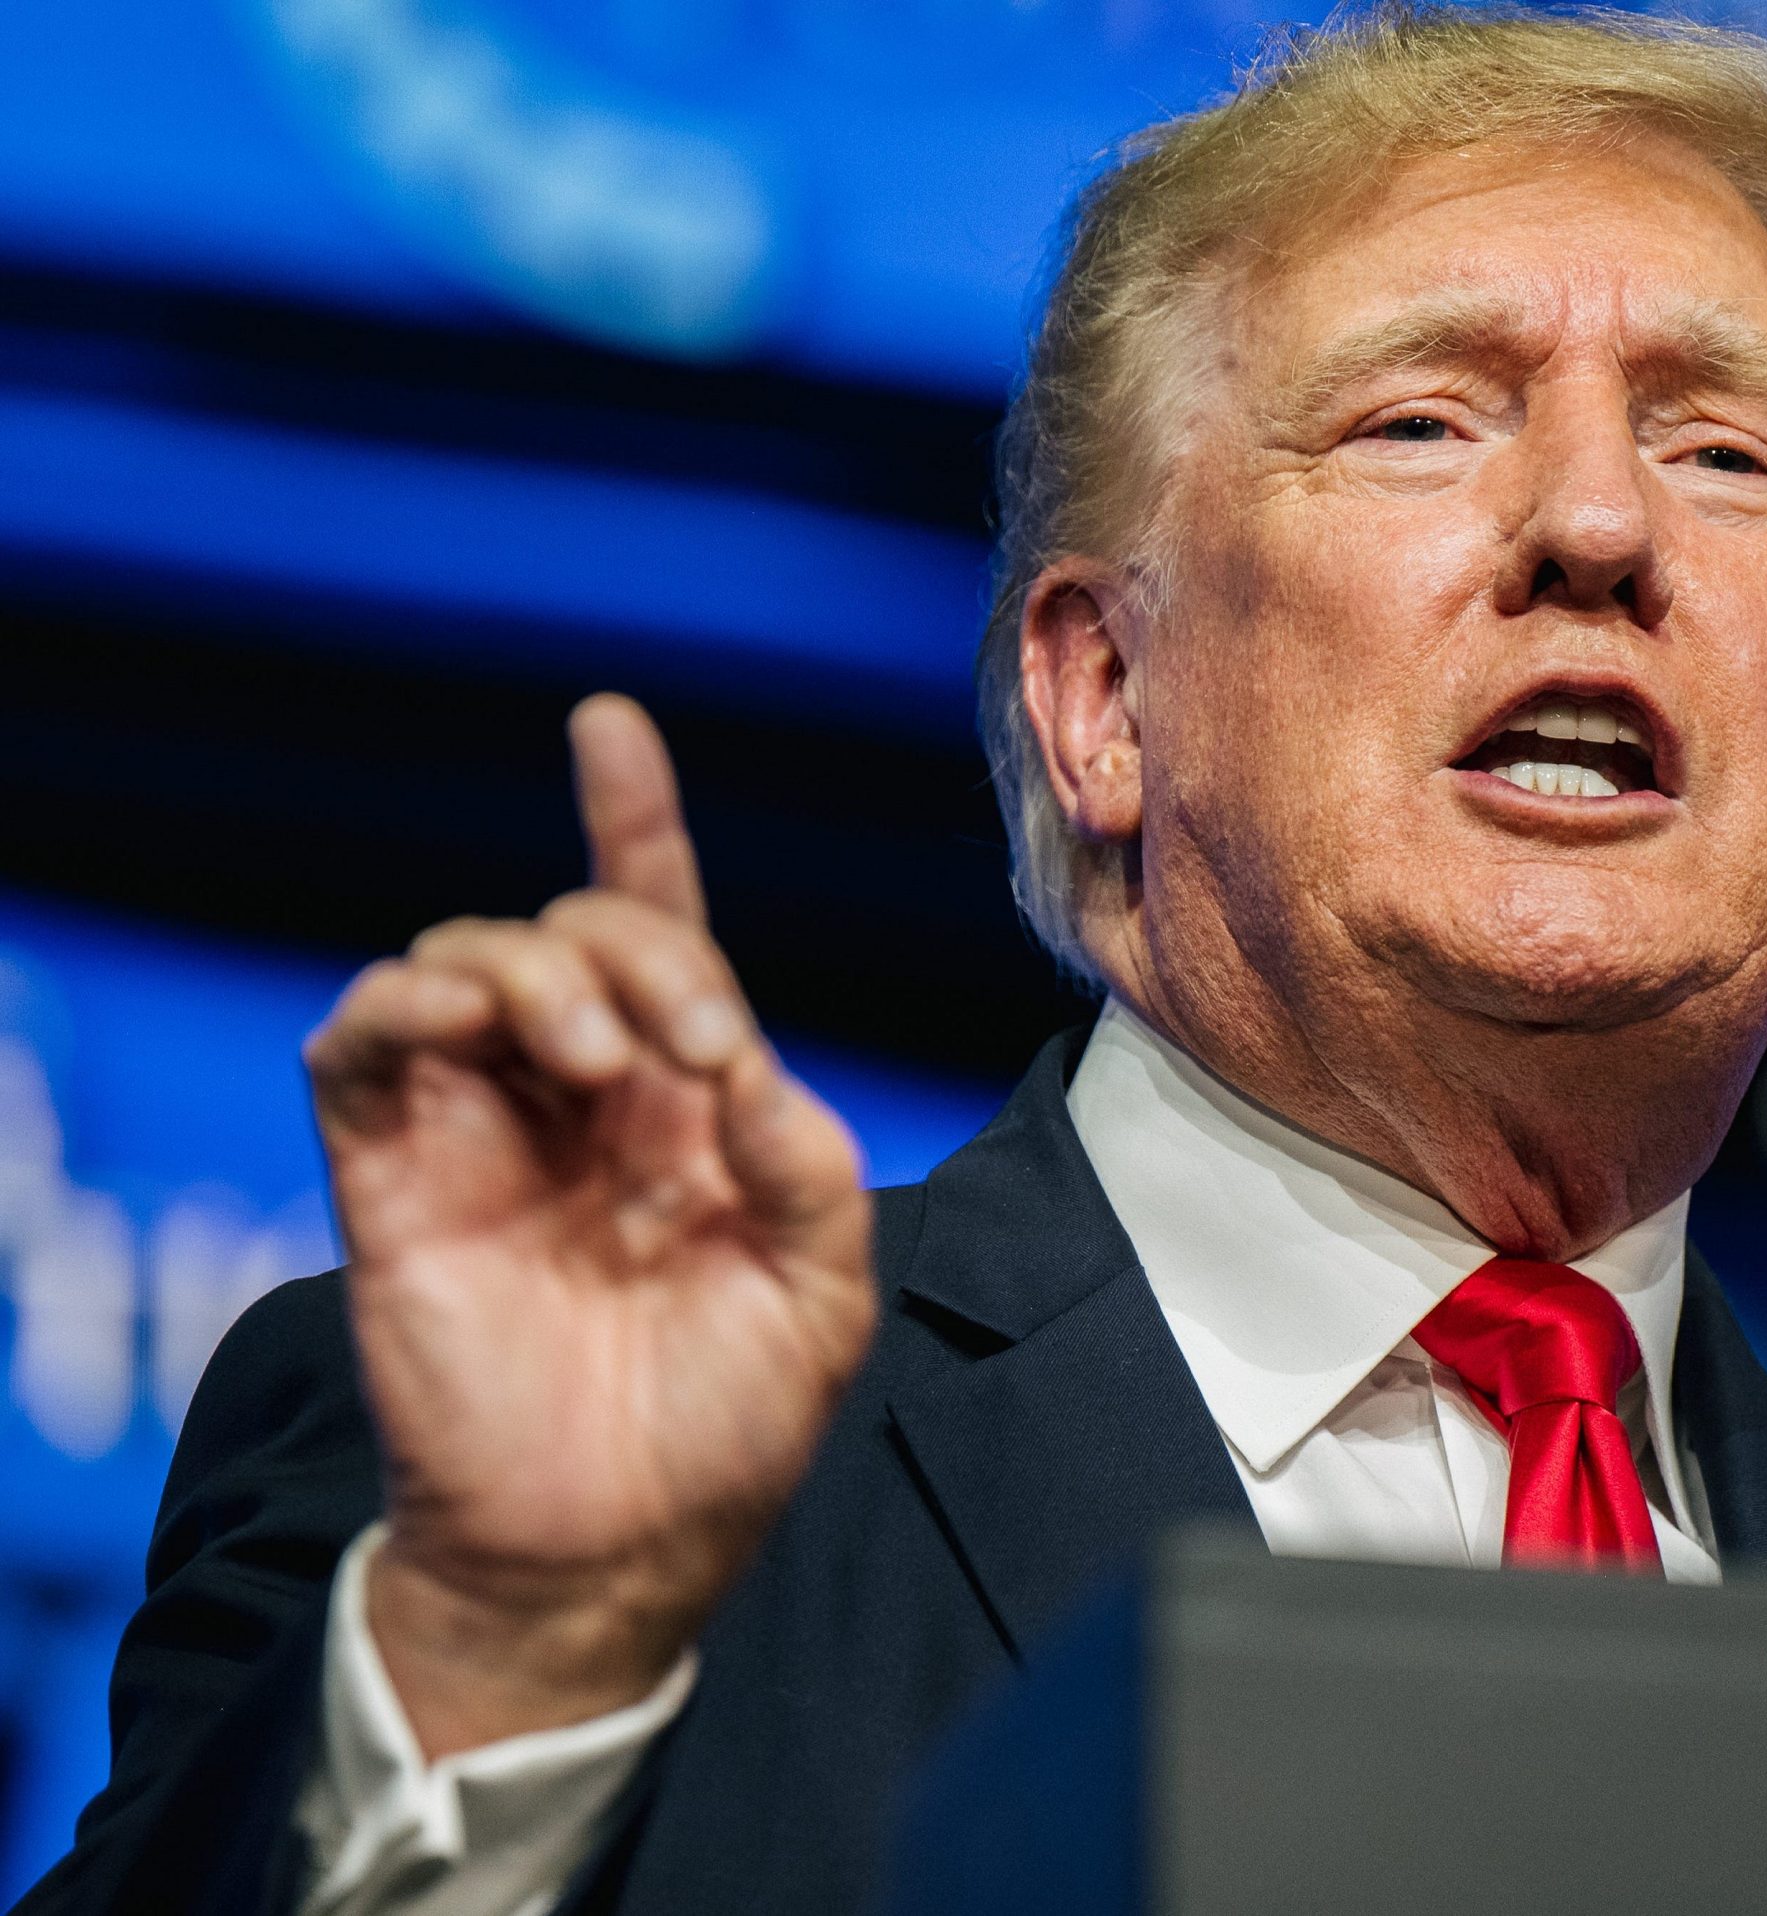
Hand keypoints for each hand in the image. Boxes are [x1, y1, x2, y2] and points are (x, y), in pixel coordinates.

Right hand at [306, 695, 874, 1758]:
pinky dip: (409, 1003)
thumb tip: (748, 1066)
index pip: (655, 931)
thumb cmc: (726, 1431)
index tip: (609, 727)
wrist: (613, 1555)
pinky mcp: (393, 1174)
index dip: (635, 825)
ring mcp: (481, 1128)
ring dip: (540, 969)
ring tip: (596, 1061)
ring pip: (465, 956)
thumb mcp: (822, 1294)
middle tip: (695, 1048)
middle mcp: (579, 1096)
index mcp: (685, 1105)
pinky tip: (475, 1031)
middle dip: (641, 945)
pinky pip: (362, 1041)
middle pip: (577, 928)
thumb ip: (806, 1167)